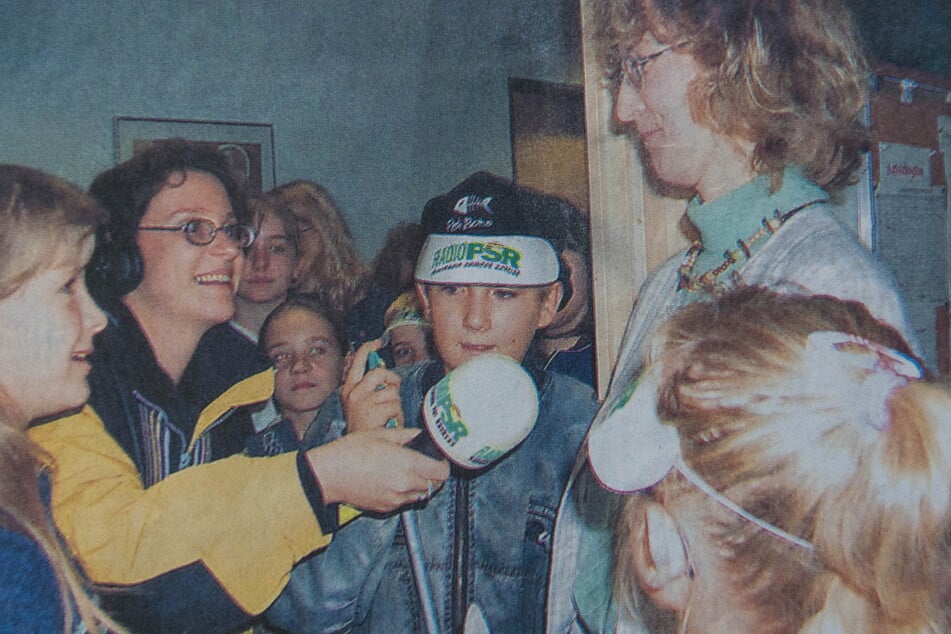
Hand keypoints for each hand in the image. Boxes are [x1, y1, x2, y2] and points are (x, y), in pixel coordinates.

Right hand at [305, 428, 449, 512]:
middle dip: (434, 474)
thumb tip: (420, 435)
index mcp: (407, 464)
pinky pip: (405, 501)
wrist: (328, 475)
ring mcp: (396, 499)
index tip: (438, 458)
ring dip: (422, 484)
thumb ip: (406, 435)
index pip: (441, 472)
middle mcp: (405, 484)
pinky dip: (406, 493)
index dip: (443, 464)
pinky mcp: (386, 508)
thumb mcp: (381, 434)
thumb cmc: (351, 451)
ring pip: (422, 495)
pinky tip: (394, 480)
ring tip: (409, 471)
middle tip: (426, 463)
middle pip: (435, 485)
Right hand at [341, 340, 403, 431]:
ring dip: (395, 404)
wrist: (359, 450)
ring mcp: (363, 401)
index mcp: (348, 389)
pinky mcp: (373, 410)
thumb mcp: (361, 404)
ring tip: (388, 416)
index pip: (357, 361)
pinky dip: (397, 415)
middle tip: (393, 390)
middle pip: (380, 372)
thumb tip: (387, 376)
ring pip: (391, 391)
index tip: (378, 342)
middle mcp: (353, 392)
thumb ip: (371, 388)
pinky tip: (390, 423)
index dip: (368, 348)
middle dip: (392, 380)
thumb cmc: (365, 427)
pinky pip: (395, 405)